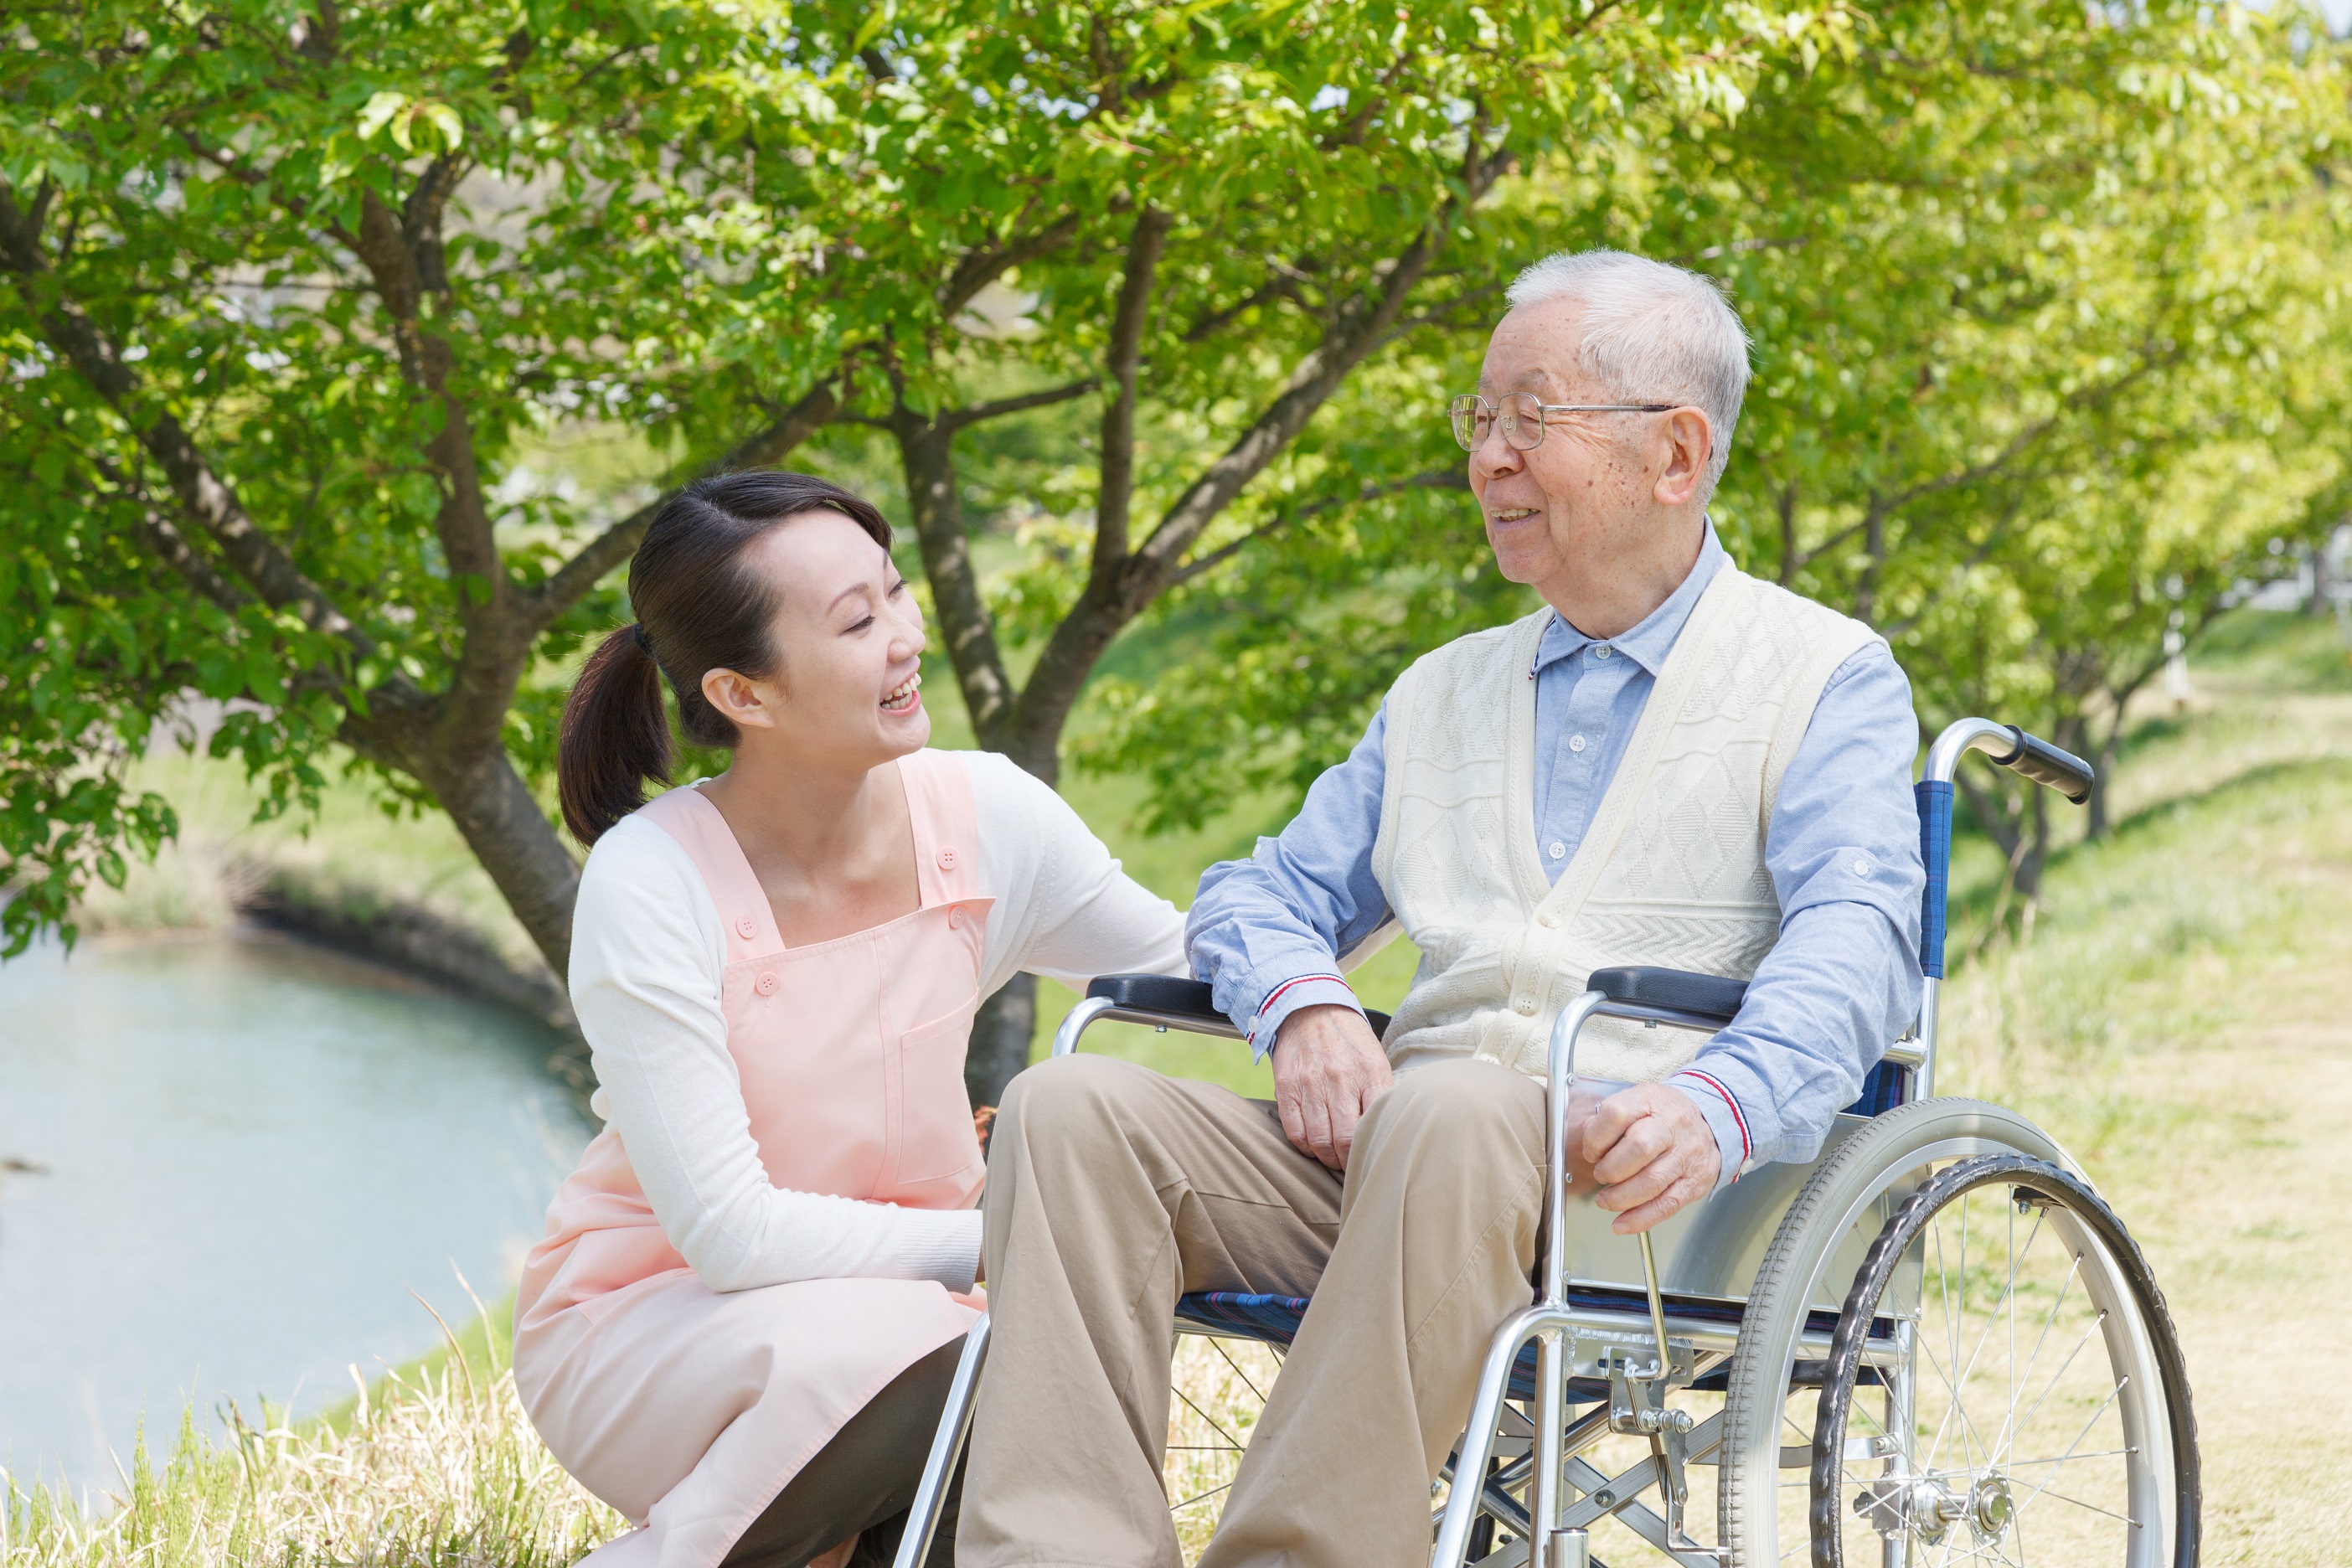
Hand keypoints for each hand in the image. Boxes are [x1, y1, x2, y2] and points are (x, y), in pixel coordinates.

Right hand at [1270, 1003, 1393, 1170]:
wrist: (1310, 1009)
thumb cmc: (1350, 1041)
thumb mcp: (1376, 1060)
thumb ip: (1381, 1094)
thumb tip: (1387, 1132)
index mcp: (1370, 1072)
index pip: (1374, 1125)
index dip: (1372, 1150)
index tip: (1372, 1156)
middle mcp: (1340, 1078)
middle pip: (1345, 1140)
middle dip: (1348, 1161)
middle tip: (1351, 1163)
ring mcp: (1311, 1082)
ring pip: (1319, 1140)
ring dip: (1327, 1157)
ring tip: (1333, 1156)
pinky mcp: (1287, 1086)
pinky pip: (1294, 1131)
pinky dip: (1305, 1146)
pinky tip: (1313, 1144)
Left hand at [1579, 1084, 1720, 1234]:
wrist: (1711, 1120)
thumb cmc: (1663, 1114)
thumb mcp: (1637, 1102)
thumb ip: (1610, 1122)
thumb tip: (1590, 1150)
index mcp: (1650, 1101)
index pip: (1616, 1115)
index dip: (1596, 1138)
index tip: (1591, 1152)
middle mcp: (1672, 1126)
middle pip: (1637, 1149)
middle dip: (1611, 1170)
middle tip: (1601, 1175)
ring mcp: (1686, 1155)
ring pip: (1651, 1182)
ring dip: (1620, 1198)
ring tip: (1606, 1200)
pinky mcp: (1695, 1182)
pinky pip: (1667, 1205)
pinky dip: (1641, 1219)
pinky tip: (1622, 1224)